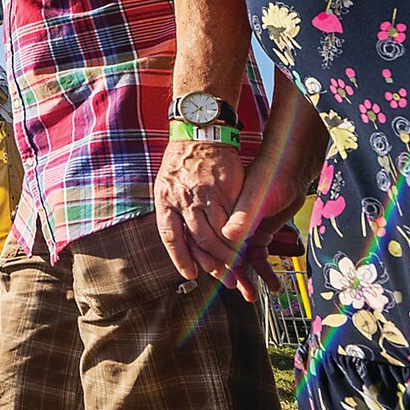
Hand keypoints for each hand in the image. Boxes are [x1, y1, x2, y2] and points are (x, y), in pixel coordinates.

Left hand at [154, 140, 245, 290]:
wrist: (199, 131)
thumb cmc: (181, 160)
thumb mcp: (165, 184)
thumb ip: (172, 210)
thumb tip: (180, 239)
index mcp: (165, 199)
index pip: (170, 236)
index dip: (180, 258)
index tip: (191, 274)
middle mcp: (183, 199)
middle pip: (198, 240)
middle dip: (213, 263)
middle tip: (225, 277)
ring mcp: (205, 195)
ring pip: (217, 233)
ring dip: (228, 253)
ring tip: (237, 265)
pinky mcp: (226, 189)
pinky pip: (233, 219)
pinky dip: (238, 234)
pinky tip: (244, 243)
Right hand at [216, 155, 314, 294]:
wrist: (291, 169)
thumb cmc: (268, 176)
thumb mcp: (254, 195)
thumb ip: (241, 216)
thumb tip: (230, 238)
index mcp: (221, 214)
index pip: (211, 242)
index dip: (213, 259)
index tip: (217, 276)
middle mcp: (229, 225)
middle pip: (224, 255)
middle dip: (231, 275)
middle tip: (242, 292)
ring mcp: (244, 231)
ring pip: (241, 261)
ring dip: (248, 278)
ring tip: (253, 296)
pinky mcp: (259, 233)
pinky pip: (258, 257)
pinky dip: (265, 271)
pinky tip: (273, 285)